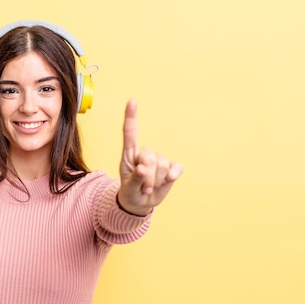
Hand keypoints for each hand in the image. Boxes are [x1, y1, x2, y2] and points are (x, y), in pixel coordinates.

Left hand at [118, 99, 182, 215]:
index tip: (132, 101)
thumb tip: (142, 170)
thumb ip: (134, 179)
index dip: (131, 117)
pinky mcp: (172, 168)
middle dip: (146, 176)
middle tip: (142, 187)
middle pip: (150, 156)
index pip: (130, 133)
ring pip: (162, 165)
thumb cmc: (131, 192)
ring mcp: (160, 160)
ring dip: (155, 181)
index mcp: (130, 154)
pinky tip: (166, 182)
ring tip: (148, 187)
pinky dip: (171, 177)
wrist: (141, 203)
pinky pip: (176, 168)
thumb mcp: (128, 188)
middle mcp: (145, 154)